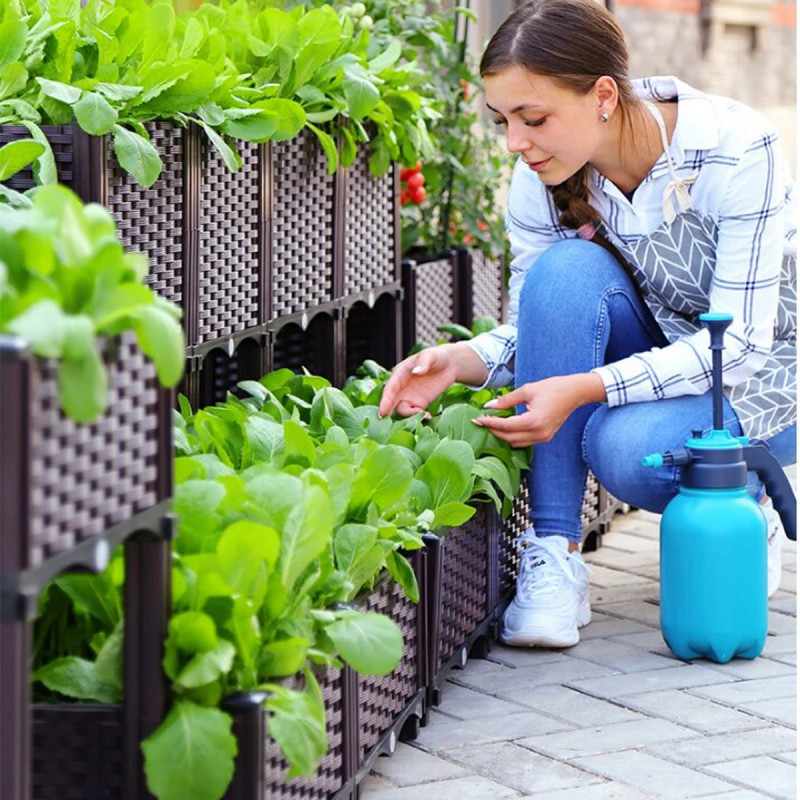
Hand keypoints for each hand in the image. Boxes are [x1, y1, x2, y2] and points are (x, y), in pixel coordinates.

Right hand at [378, 343, 487, 417]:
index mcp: (400, 374)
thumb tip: (417, 371)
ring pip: (402, 410)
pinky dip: (419, 417)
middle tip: (388, 424)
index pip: (390, 388)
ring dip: (408, 416)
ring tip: (423, 414)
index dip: (385, 400)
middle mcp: (401, 387)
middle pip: (391, 402)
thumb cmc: (436, 357)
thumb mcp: (430, 356)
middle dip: (388, 413)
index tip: (382, 411)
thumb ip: (423, 363)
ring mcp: (409, 396)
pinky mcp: (419, 403)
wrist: (449, 365)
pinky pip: (414, 413)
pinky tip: (428, 416)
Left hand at [474, 373, 606, 446]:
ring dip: (502, 435)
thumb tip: (489, 406)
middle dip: (493, 430)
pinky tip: (505, 427)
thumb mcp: (527, 390)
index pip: (506, 426)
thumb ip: (507, 400)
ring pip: (516, 443)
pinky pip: (524, 442)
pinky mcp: (545, 437)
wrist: (575, 392)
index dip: (489, 423)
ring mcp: (543, 437)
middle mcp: (539, 433)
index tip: (476, 419)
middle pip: (509, 438)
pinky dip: (513, 437)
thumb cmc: (553, 388)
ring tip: (491, 424)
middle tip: (481, 422)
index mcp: (534, 421)